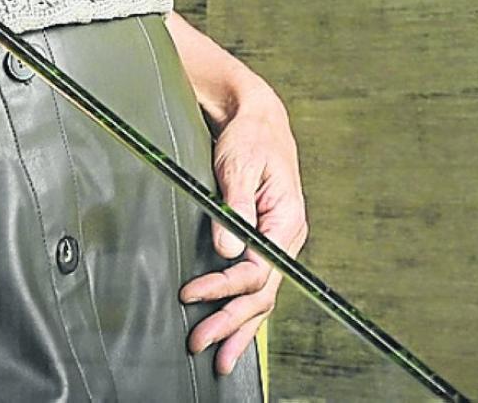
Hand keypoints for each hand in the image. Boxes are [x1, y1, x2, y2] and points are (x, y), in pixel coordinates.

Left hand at [179, 88, 307, 377]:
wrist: (257, 118)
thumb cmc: (249, 137)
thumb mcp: (238, 165)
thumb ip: (234, 208)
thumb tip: (226, 251)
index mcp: (287, 218)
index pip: (257, 269)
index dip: (223, 287)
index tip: (190, 294)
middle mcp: (287, 236)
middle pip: (263, 292)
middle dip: (230, 321)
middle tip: (198, 343)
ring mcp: (279, 242)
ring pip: (263, 297)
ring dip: (239, 327)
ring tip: (219, 360)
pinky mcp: (265, 242)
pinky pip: (259, 285)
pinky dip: (247, 312)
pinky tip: (235, 335)